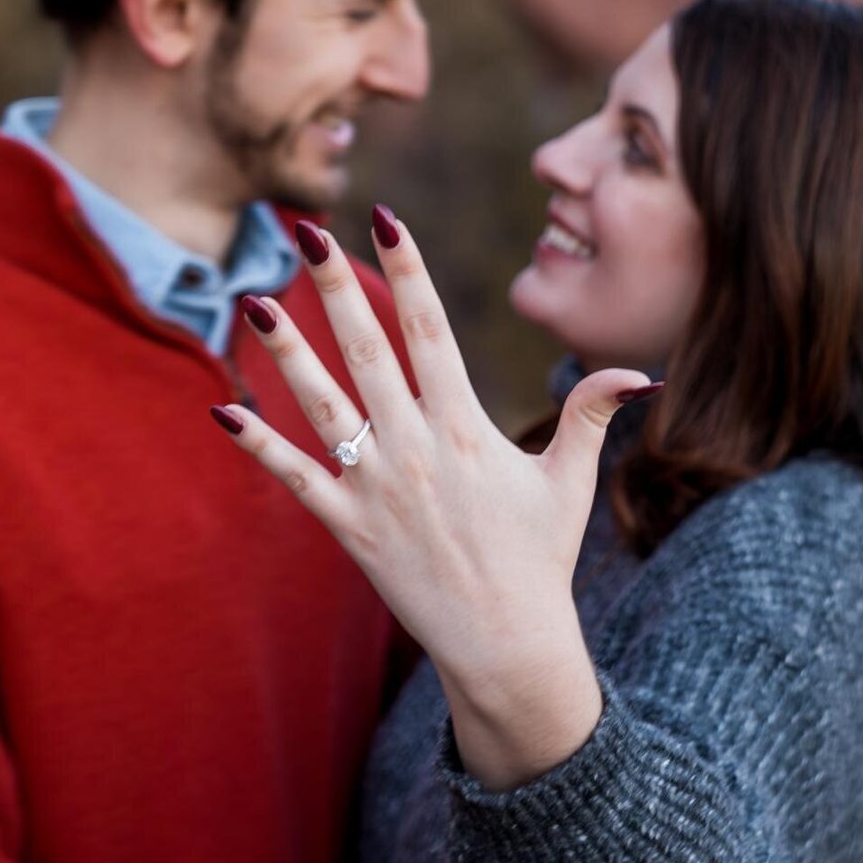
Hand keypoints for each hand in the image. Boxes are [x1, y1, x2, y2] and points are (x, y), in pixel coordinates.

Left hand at [213, 214, 649, 788]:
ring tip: (253, 301)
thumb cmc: (539, 559)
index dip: (407, 269)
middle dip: (336, 285)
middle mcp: (415, 449)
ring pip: (322, 405)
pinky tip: (222, 411)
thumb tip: (641, 371)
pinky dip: (259, 445)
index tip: (386, 217)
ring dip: (286, 353)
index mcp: (466, 427)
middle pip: (368, 350)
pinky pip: (295, 479)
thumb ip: (591, 414)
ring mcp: (377, 488)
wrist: (505, 646)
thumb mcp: (570, 481)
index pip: (430, 329)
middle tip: (306, 229)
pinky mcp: (348, 527)